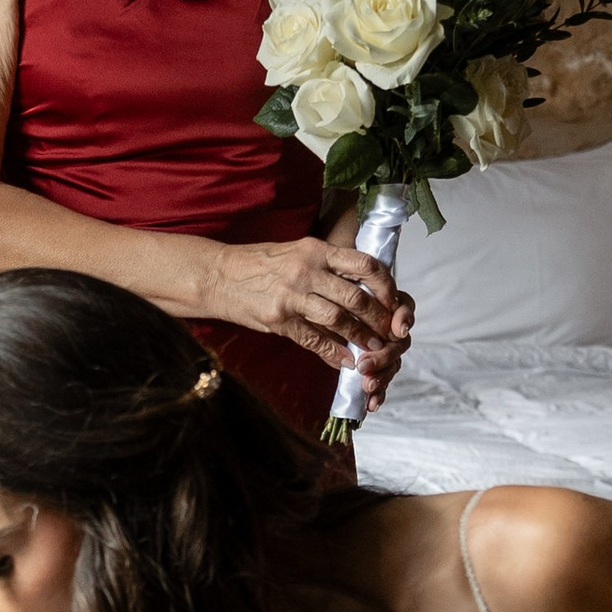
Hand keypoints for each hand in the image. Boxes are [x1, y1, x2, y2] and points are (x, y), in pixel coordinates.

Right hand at [210, 233, 415, 382]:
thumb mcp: (297, 252)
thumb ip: (328, 265)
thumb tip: (361, 284)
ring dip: (360, 337)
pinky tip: (346, 361)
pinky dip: (333, 352)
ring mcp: (292, 296)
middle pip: (356, 296)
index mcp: (315, 250)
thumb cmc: (259, 263)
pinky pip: (313, 339)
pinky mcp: (279, 319)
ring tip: (374, 348)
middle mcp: (306, 270)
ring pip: (338, 319)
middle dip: (378, 318)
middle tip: (390, 331)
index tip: (393, 300)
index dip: (385, 285)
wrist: (218, 275)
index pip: (364, 265)